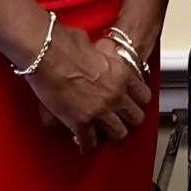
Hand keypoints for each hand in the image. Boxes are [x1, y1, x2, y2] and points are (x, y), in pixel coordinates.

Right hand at [22, 25, 151, 150]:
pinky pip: (90, 141)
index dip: (137, 103)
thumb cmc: (66, 44)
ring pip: (118, 133)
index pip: (143, 96)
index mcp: (122, 74)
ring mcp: (100, 110)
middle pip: (135, 118)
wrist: (47, 52)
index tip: (132, 105)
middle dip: (128, 121)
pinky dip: (87, 146)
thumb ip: (103, 54)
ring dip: (110, 135)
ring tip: (105, 136)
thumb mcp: (96, 46)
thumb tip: (97, 52)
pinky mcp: (81, 121)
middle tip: (121, 122)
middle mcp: (116, 94)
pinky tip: (85, 147)